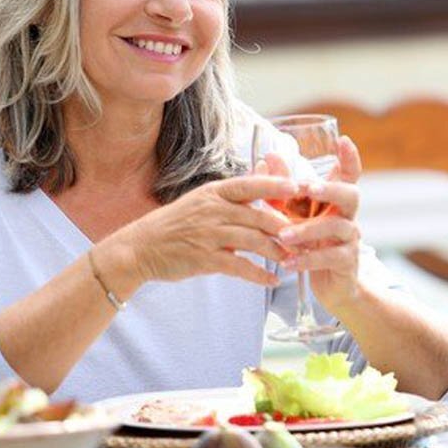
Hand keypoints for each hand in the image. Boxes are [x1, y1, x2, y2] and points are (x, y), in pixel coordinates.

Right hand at [103, 175, 296, 291]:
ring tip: (294, 259)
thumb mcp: (204, 199)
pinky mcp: (204, 258)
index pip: (251, 184)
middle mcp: (213, 210)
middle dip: (286, 227)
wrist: (140, 248)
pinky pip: (239, 266)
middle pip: (259, 215)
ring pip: (253, 241)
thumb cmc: (177, 222)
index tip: (299, 187)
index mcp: (215, 192)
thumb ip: (237, 190)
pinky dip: (259, 275)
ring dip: (277, 252)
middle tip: (307, 236)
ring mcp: (208, 234)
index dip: (276, 185)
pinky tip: (273, 281)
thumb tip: (266, 166)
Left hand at [266, 136, 363, 313]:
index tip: (343, 140)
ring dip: (308, 229)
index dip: (349, 157)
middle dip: (329, 189)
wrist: (331, 285)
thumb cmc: (310, 243)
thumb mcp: (294, 215)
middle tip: (307, 188)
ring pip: (337, 227)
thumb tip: (268, 157)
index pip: (350, 174)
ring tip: (284, 235)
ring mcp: (351, 239)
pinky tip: (288, 262)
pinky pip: (330, 257)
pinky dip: (307, 260)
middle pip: (351, 194)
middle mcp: (347, 215)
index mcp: (336, 200)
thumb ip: (282, 189)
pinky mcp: (347, 262)